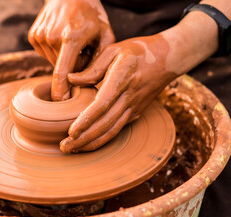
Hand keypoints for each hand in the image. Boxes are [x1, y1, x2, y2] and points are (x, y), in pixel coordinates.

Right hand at [28, 0, 114, 100]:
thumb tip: (89, 84)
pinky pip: (46, 55)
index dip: (60, 90)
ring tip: (73, 42)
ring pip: (54, 63)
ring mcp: (39, 36)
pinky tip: (62, 39)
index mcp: (71, 37)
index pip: (62, 72)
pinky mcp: (33, 36)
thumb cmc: (91, 15)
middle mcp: (51, 37)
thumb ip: (100, 60)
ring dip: (65, 60)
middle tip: (83, 51)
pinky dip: (55, 53)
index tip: (60, 104)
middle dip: (74, 68)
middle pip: (62, 69)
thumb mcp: (105, 34)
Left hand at [60, 34, 178, 152]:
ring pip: (112, 131)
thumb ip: (92, 68)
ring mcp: (133, 107)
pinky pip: (118, 130)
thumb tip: (70, 80)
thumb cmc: (137, 51)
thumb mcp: (114, 50)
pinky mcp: (135, 113)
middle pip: (105, 124)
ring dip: (92, 143)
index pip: (102, 104)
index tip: (71, 132)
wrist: (167, 59)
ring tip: (72, 150)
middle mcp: (129, 97)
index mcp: (122, 78)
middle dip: (84, 139)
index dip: (86, 120)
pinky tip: (88, 143)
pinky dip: (102, 139)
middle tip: (64, 147)